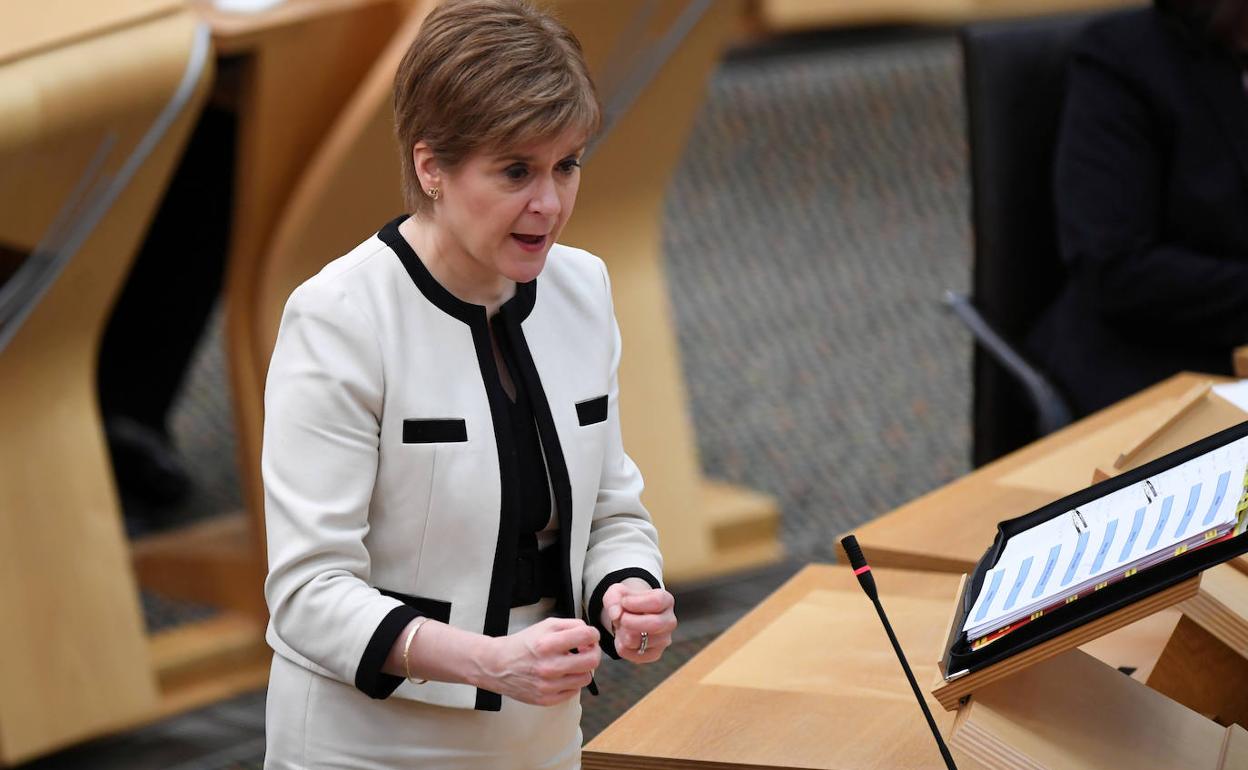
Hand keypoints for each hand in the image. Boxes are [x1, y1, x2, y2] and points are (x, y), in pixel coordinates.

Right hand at [476, 617, 600, 705]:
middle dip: (593, 652)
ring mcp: (548, 686)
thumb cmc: (523, 644)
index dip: (593, 634)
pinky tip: (561, 675)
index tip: (589, 637)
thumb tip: (591, 636)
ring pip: (586, 678)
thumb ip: (572, 626)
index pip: (587, 636)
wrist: (497, 665)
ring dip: (582, 669)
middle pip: (592, 660)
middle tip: (586, 650)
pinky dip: (571, 682)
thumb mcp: (546, 626)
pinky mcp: (547, 699)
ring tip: (571, 663)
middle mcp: (549, 666)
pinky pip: (574, 691)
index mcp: (548, 644)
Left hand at [600, 578, 676, 662]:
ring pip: (640, 641)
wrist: (630, 616)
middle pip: (655, 624)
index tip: (624, 602)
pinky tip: (623, 637)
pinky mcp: (655, 654)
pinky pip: (634, 655)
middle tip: (621, 618)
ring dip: (623, 634)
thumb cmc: (627, 601)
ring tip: (622, 626)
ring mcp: (664, 640)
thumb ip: (614, 599)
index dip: (637, 603)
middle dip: (631, 621)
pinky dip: (622, 647)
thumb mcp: (617, 593)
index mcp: (666, 601)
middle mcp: (669, 621)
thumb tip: (616, 615)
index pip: (657, 602)